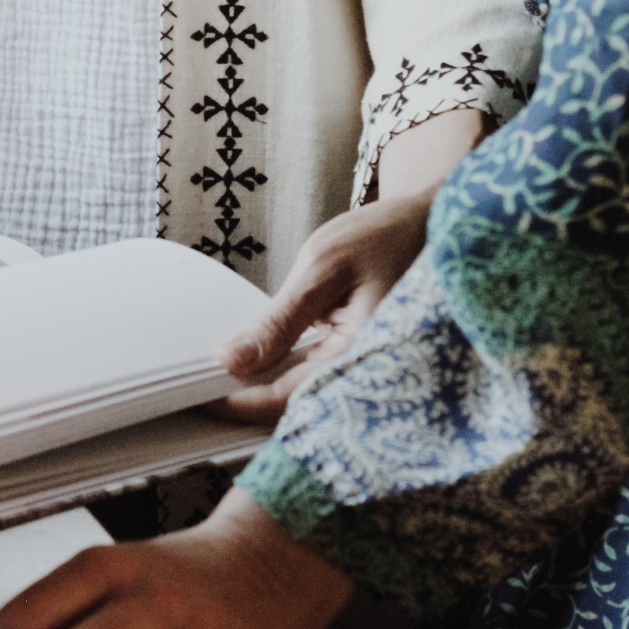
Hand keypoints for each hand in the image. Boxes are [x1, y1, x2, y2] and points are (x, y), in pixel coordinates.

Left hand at [214, 195, 429, 422]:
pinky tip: (257, 357)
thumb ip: (278, 322)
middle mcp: (366, 372)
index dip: (239, 402)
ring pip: (302, 393)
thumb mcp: (322, 269)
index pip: (288, 399)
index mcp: (360, 356)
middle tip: (200, 386)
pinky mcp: (356, 356)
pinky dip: (282, 369)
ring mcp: (361, 366)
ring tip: (220, 371)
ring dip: (262, 385)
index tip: (201, 394)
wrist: (428, 222)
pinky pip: (314, 375)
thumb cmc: (384, 237)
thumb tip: (232, 361)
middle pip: (295, 406)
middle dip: (247, 400)